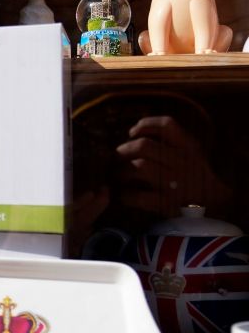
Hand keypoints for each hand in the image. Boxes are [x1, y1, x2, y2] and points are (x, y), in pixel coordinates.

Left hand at [114, 116, 230, 217]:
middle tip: (117, 156)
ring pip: (138, 167)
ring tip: (119, 175)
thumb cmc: (195, 178)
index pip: (167, 125)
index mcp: (189, 148)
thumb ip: (172, 142)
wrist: (214, 208)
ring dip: (122, 171)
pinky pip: (138, 196)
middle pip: (144, 146)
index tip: (132, 132)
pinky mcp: (166, 204)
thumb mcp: (192, 154)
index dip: (145, 125)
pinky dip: (126, 195)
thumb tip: (135, 134)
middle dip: (124, 150)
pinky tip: (126, 195)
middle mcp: (182, 162)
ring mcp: (174, 183)